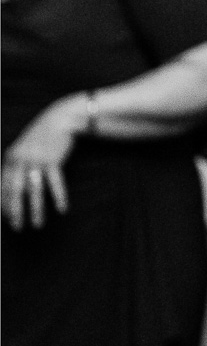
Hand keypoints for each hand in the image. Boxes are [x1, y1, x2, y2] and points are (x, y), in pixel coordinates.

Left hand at [2, 95, 79, 229]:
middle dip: (15, 211)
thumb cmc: (42, 135)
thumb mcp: (23, 148)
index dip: (4, 204)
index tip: (7, 218)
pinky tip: (62, 209)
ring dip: (36, 209)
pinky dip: (59, 197)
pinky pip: (55, 183)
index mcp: (10, 158)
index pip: (3, 187)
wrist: (59, 119)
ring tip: (37, 224)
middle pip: (15, 192)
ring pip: (34, 190)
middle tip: (17, 227)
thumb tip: (12, 185)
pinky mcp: (53, 160)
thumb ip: (16, 164)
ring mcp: (37, 160)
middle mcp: (21, 160)